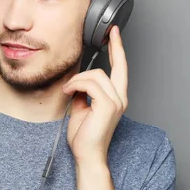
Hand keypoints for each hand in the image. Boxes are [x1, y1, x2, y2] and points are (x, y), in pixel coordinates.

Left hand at [63, 25, 127, 164]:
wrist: (86, 155)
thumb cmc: (84, 136)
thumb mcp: (82, 109)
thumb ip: (83, 93)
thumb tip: (77, 82)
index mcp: (116, 98)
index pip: (121, 69)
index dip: (118, 49)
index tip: (114, 33)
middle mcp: (120, 98)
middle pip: (112, 67)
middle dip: (108, 52)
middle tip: (98, 46)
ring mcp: (116, 102)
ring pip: (96, 75)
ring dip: (77, 80)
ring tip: (68, 91)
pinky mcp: (107, 106)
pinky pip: (90, 84)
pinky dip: (76, 86)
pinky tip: (69, 93)